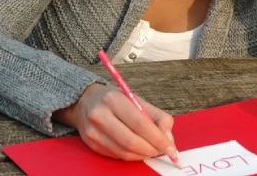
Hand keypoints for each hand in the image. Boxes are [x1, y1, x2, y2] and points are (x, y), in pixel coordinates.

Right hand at [53, 83, 176, 159]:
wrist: (84, 101)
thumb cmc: (115, 100)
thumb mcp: (137, 100)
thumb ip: (157, 117)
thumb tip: (168, 139)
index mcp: (114, 100)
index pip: (141, 124)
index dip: (159, 139)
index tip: (171, 147)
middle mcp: (100, 116)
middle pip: (131, 141)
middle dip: (152, 149)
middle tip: (163, 150)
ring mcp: (93, 132)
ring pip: (124, 152)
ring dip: (143, 155)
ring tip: (152, 150)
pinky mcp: (91, 144)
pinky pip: (117, 156)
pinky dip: (132, 156)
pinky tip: (139, 151)